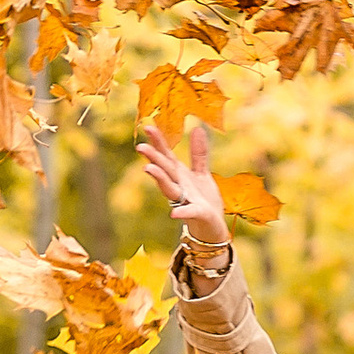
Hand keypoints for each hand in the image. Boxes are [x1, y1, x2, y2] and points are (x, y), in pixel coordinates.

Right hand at [136, 121, 227, 252]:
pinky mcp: (197, 214)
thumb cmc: (204, 200)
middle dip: (153, 159)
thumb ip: (198, 153)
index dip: (158, 142)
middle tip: (140, 147)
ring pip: (170, 189)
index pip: (166, 156)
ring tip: (149, 169)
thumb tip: (197, 128)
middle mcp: (178, 186)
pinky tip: (174, 214)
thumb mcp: (201, 173)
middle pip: (164, 170)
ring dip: (160, 179)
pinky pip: (188, 213)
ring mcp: (185, 201)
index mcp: (179, 175)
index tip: (148, 127)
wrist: (212, 226)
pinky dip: (182, 213)